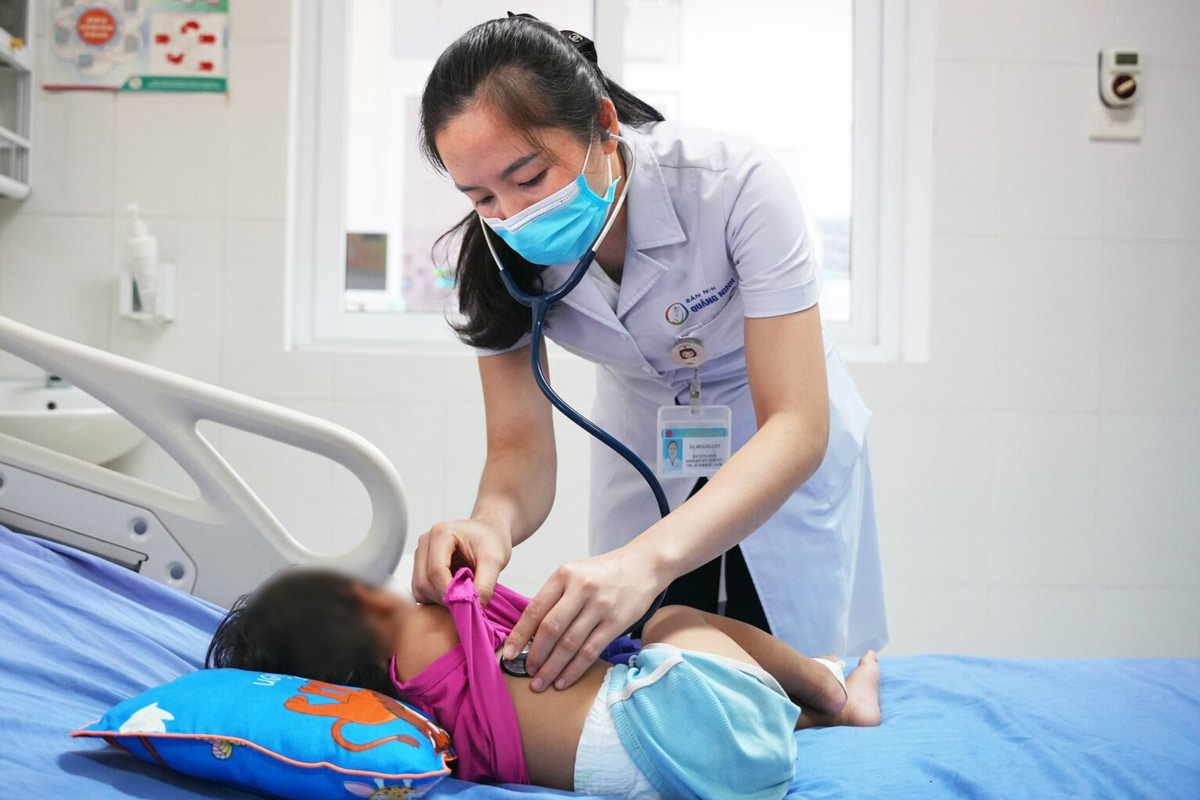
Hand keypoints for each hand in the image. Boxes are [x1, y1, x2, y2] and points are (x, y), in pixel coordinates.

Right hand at [412, 517, 512, 606]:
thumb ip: (486, 584)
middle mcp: (425, 542)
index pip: (436, 571)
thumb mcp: (495, 560)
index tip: (467, 605)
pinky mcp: (420, 566)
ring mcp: (421, 554)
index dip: (450, 593)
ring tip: (462, 593)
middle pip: (424, 582)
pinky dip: (435, 598)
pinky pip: (420, 591)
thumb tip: (475, 608)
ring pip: (419, 589)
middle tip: (467, 601)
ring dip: (439, 599)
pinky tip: (454, 591)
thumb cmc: (491, 539)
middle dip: (445, 597)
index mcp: (441, 533)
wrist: (489, 531)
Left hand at [503, 545, 663, 692]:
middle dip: (535, 655)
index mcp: (564, 575)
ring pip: (569, 644)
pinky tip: (564, 681)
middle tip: (527, 673)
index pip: (535, 609)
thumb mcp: (574, 573)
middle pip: (550, 629)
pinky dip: (574, 670)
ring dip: (552, 668)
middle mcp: (581, 588)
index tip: (508, 655)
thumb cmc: (603, 573)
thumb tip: (527, 632)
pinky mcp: (616, 622)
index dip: (519, 635)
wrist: (643, 565)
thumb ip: (554, 597)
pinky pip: (590, 651)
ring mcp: (600, 606)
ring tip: (540, 683)